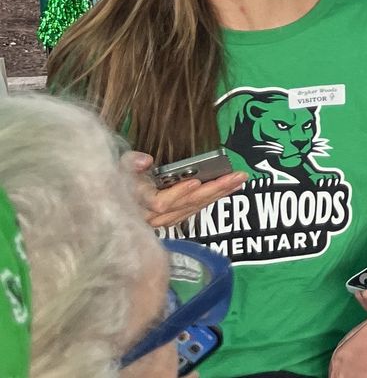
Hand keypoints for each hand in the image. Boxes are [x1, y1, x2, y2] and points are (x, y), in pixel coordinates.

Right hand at [124, 151, 248, 229]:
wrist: (113, 199)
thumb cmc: (118, 178)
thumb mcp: (118, 166)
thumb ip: (130, 162)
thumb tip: (146, 160)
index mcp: (138, 201)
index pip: (161, 203)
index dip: (179, 193)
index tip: (196, 180)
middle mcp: (152, 216)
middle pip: (186, 205)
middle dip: (213, 190)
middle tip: (237, 176)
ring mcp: (162, 220)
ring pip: (194, 208)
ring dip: (218, 194)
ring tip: (239, 180)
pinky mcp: (172, 218)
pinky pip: (194, 209)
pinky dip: (211, 198)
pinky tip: (227, 189)